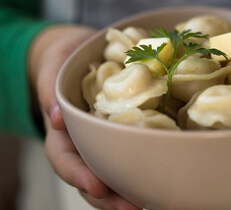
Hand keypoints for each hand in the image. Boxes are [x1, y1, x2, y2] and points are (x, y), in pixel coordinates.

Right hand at [29, 25, 140, 209]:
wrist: (81, 53)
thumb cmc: (64, 59)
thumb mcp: (52, 66)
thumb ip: (50, 88)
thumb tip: (56, 118)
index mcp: (63, 131)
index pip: (65, 159)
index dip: (79, 176)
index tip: (98, 187)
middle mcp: (84, 141)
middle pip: (91, 177)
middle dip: (110, 197)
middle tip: (134, 207)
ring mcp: (104, 139)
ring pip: (112, 172)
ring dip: (129, 190)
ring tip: (153, 200)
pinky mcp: (124, 130)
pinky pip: (132, 150)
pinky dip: (143, 166)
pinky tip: (163, 175)